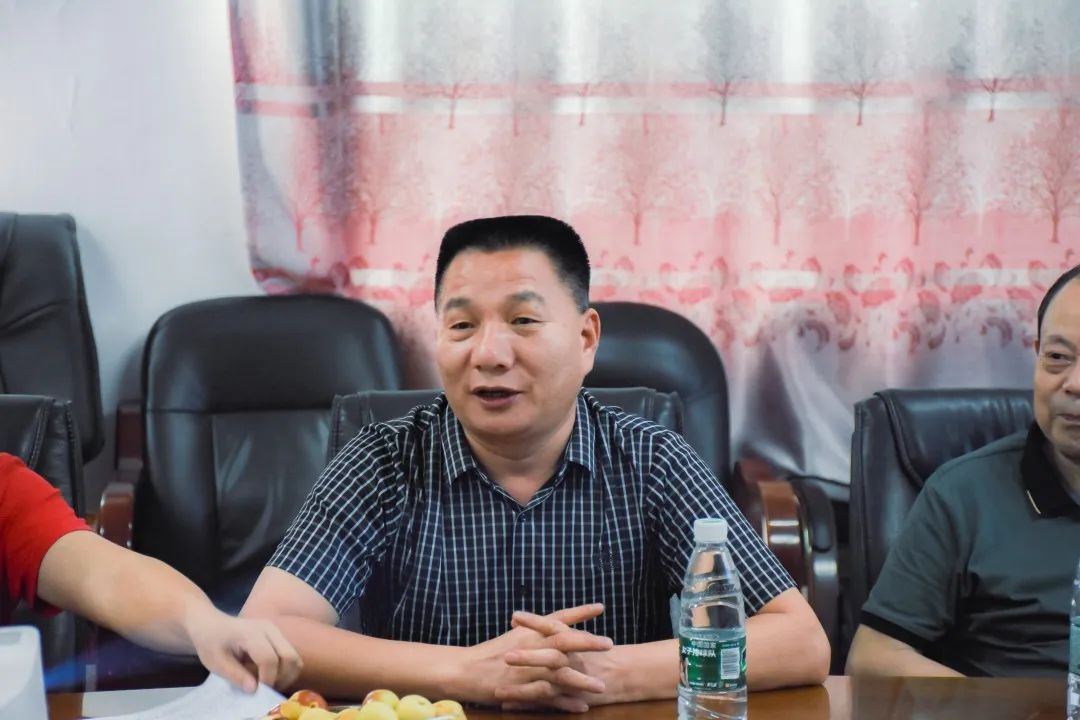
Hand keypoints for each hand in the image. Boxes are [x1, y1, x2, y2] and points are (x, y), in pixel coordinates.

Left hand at [184, 606, 301, 691]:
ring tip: (267, 683)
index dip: (266, 679)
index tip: (256, 691)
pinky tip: (269, 675)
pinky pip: (291, 655)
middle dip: (280, 678)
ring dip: (285, 675)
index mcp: (251, 634)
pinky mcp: (279, 636)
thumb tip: (254, 690)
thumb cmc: (211, 643)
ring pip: (294, 657)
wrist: (212, 625)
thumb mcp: (216, 663)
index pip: (269, 659)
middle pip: (289, 657)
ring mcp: (276, 631)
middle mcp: (269, 629)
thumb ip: (236, 676)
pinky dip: (285, 670)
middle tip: (264, 689)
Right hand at [456, 603, 612, 711]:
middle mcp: (529, 647)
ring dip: (581, 680)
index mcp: (528, 632)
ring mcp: (526, 670)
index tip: (601, 607)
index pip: (557, 618)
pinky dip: (565, 703)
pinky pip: (548, 698)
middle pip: (562, 642)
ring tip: (601, 686)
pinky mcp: (521, 690)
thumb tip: (559, 626)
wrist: (464, 670)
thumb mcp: (515, 636)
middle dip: (587, 643)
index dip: (579, 612)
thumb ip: (537, 630)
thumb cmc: (489, 653)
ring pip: (558, 673)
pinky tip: (581, 707)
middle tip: (609, 644)